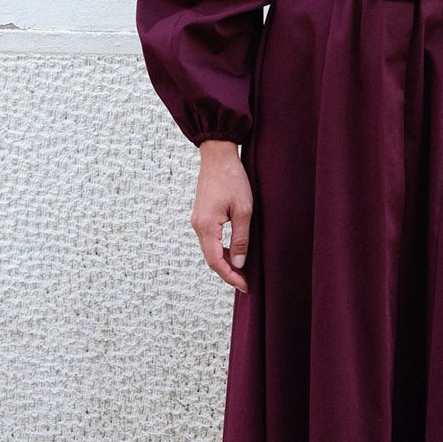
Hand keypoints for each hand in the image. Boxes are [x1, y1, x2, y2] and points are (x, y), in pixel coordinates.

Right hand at [192, 140, 252, 291]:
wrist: (217, 155)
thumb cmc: (233, 179)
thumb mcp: (243, 210)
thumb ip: (241, 238)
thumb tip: (240, 263)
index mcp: (207, 226)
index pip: (216, 261)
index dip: (230, 276)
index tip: (245, 286)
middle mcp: (197, 226)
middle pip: (210, 259)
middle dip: (227, 273)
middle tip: (245, 283)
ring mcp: (197, 220)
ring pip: (209, 250)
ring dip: (224, 262)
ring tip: (242, 270)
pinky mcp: (201, 215)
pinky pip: (209, 240)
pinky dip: (220, 250)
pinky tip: (233, 252)